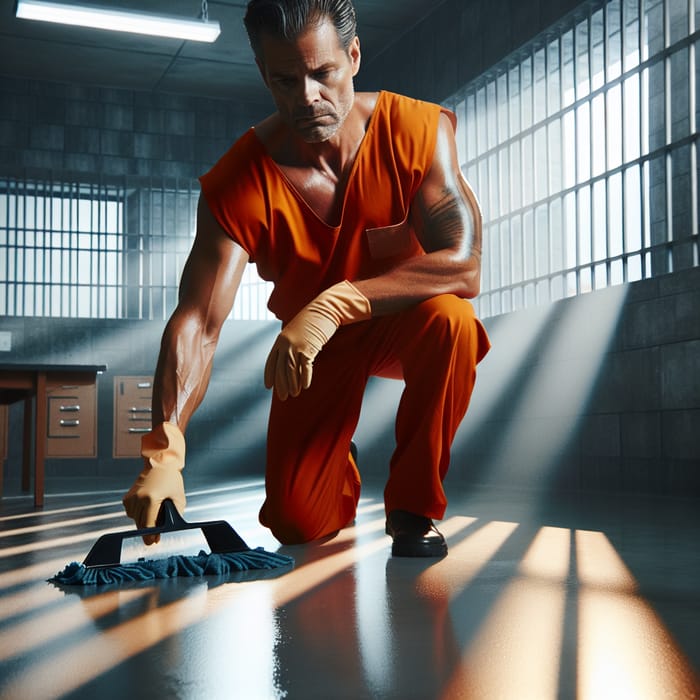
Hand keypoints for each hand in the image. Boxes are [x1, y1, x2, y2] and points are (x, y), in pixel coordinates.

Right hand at [122, 422, 185, 543]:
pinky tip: (147, 508)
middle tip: (156, 536)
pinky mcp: (127, 497)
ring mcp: (131, 498)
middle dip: (149, 531)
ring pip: (135, 520)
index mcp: (150, 499)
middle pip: (141, 525)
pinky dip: (138, 514)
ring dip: (144, 521)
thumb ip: (173, 516)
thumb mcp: (178, 499)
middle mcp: (138, 499)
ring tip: (155, 514)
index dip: (151, 536)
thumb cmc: (172, 479)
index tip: (153, 542)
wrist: (160, 462)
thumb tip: (166, 529)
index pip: (148, 525)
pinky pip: (131, 513)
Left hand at [264, 281, 370, 399]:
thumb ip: (291, 344)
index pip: (271, 361)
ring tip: (294, 394)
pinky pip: (305, 366)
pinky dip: (304, 377)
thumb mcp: (298, 332)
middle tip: (283, 397)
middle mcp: (285, 343)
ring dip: (292, 384)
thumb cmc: (313, 320)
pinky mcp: (309, 347)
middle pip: (280, 369)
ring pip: (291, 370)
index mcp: (280, 339)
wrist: (325, 308)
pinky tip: (305, 386)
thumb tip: (290, 360)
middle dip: (281, 385)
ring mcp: (296, 345)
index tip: (269, 387)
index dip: (269, 375)